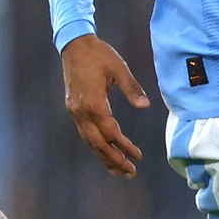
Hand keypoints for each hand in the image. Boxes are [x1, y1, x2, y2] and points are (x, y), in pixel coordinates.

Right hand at [60, 34, 150, 176]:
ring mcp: (75, 112)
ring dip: (104, 157)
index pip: (111, 133)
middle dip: (114, 160)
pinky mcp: (73, 109)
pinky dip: (95, 146)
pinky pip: (85, 133)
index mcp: (94, 103)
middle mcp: (82, 112)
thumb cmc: (98, 54)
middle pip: (99, 144)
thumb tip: (145, 106)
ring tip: (117, 171)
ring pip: (90, 141)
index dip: (125, 146)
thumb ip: (132, 89)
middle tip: (130, 173)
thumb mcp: (119, 68)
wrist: (74, 45)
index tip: (138, 156)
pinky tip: (103, 152)